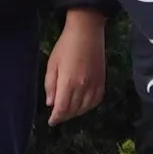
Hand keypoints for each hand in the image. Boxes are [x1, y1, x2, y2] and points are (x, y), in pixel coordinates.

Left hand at [43, 11, 106, 125]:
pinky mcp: (102, 81)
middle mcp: (82, 87)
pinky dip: (89, 106)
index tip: (51, 121)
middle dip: (64, 116)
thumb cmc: (65, 45)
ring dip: (76, 113)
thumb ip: (50, 85)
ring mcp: (94, 85)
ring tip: (69, 112)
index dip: (56, 118)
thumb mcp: (52, 64)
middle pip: (73, 110)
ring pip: (85, 108)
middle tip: (57, 116)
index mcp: (68, 82)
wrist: (87, 32)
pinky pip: (96, 101)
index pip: (62, 108)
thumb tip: (51, 103)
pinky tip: (82, 105)